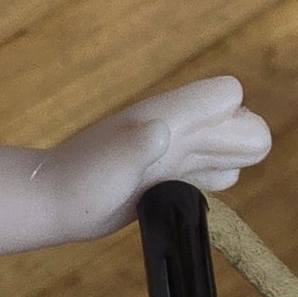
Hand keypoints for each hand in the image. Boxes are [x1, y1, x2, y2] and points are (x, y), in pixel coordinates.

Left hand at [45, 76, 270, 243]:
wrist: (53, 202)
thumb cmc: (79, 183)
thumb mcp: (107, 167)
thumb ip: (135, 146)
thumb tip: (162, 129)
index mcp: (168, 116)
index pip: (228, 94)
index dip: (232, 118)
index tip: (207, 145)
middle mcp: (178, 128)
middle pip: (243, 123)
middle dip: (239, 147)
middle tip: (201, 170)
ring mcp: (176, 151)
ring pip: (233, 147)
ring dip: (228, 164)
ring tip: (186, 181)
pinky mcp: (173, 174)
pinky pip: (216, 171)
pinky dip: (213, 180)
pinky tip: (187, 191)